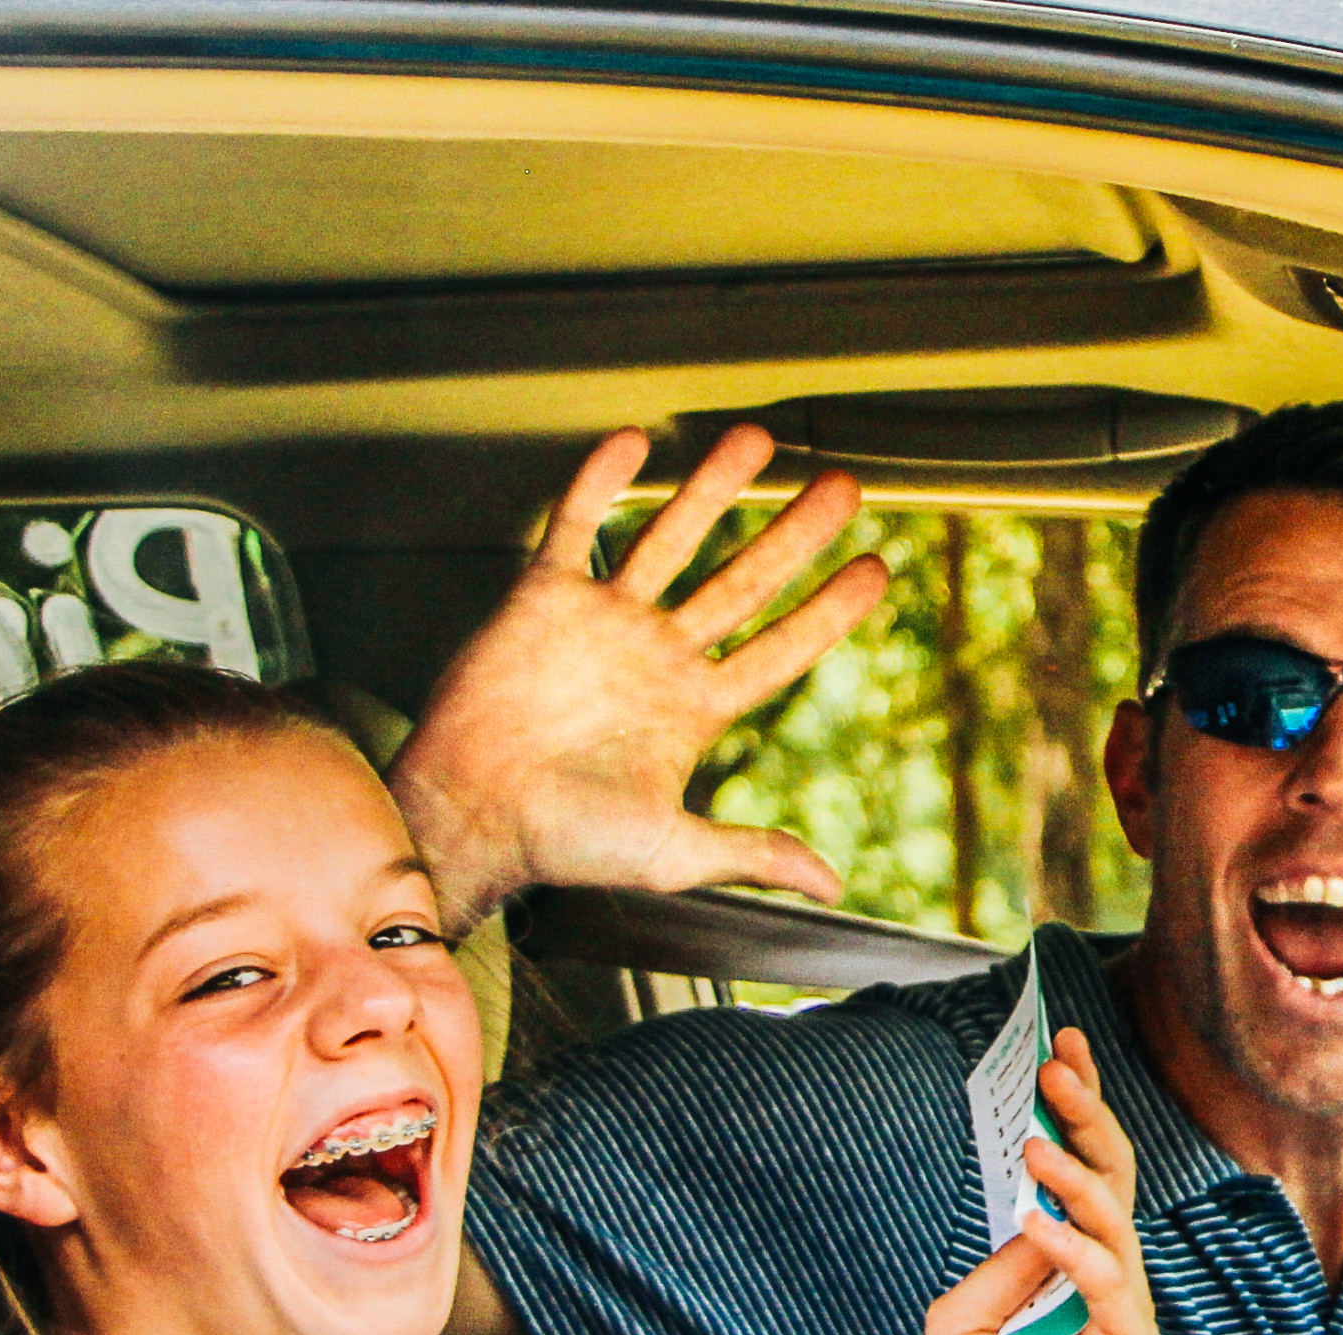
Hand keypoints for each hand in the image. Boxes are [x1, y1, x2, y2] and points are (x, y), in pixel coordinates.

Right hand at [389, 426, 891, 931]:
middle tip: (844, 488)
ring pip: (671, 538)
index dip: (828, 611)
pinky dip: (601, 483)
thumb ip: (750, 851)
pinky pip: (577, 526)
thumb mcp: (670, 851)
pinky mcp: (542, 599)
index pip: (778, 648)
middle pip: (743, 581)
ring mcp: (602, 623)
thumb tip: (829, 886)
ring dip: (713, 489)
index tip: (873, 570)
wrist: (468, 817)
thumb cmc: (560, 842)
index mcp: (693, 710)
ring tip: (758, 440)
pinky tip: (634, 442)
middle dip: (796, 534)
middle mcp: (655, 657)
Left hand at [924, 1028, 1159, 1334]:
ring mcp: (1118, 1311)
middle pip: (1106, 1179)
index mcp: (1058, 1271)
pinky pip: (1108, 1282)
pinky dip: (1074, 1248)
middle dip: (1085, 1117)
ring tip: (1040, 1143)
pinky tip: (1039, 1226)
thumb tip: (1034, 1218)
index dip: (1069, 1115)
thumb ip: (996, 1269)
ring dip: (1077, 1174)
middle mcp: (1096, 1281)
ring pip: (1114, 1218)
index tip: (1054, 1055)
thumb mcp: (960, 1329)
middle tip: (1060, 1066)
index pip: (1072, 1177)